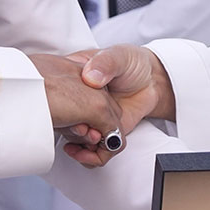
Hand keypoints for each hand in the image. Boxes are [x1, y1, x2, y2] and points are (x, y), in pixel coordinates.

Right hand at [61, 45, 175, 167]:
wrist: (152, 81)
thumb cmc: (132, 63)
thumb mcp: (118, 56)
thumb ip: (105, 63)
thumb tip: (90, 77)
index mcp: (75, 77)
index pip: (56, 93)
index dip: (61, 106)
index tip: (71, 111)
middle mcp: (78, 99)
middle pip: (63, 119)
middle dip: (72, 128)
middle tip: (84, 128)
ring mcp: (88, 116)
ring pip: (74, 136)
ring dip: (80, 142)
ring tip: (91, 138)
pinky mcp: (100, 131)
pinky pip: (89, 148)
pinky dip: (89, 153)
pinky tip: (91, 149)